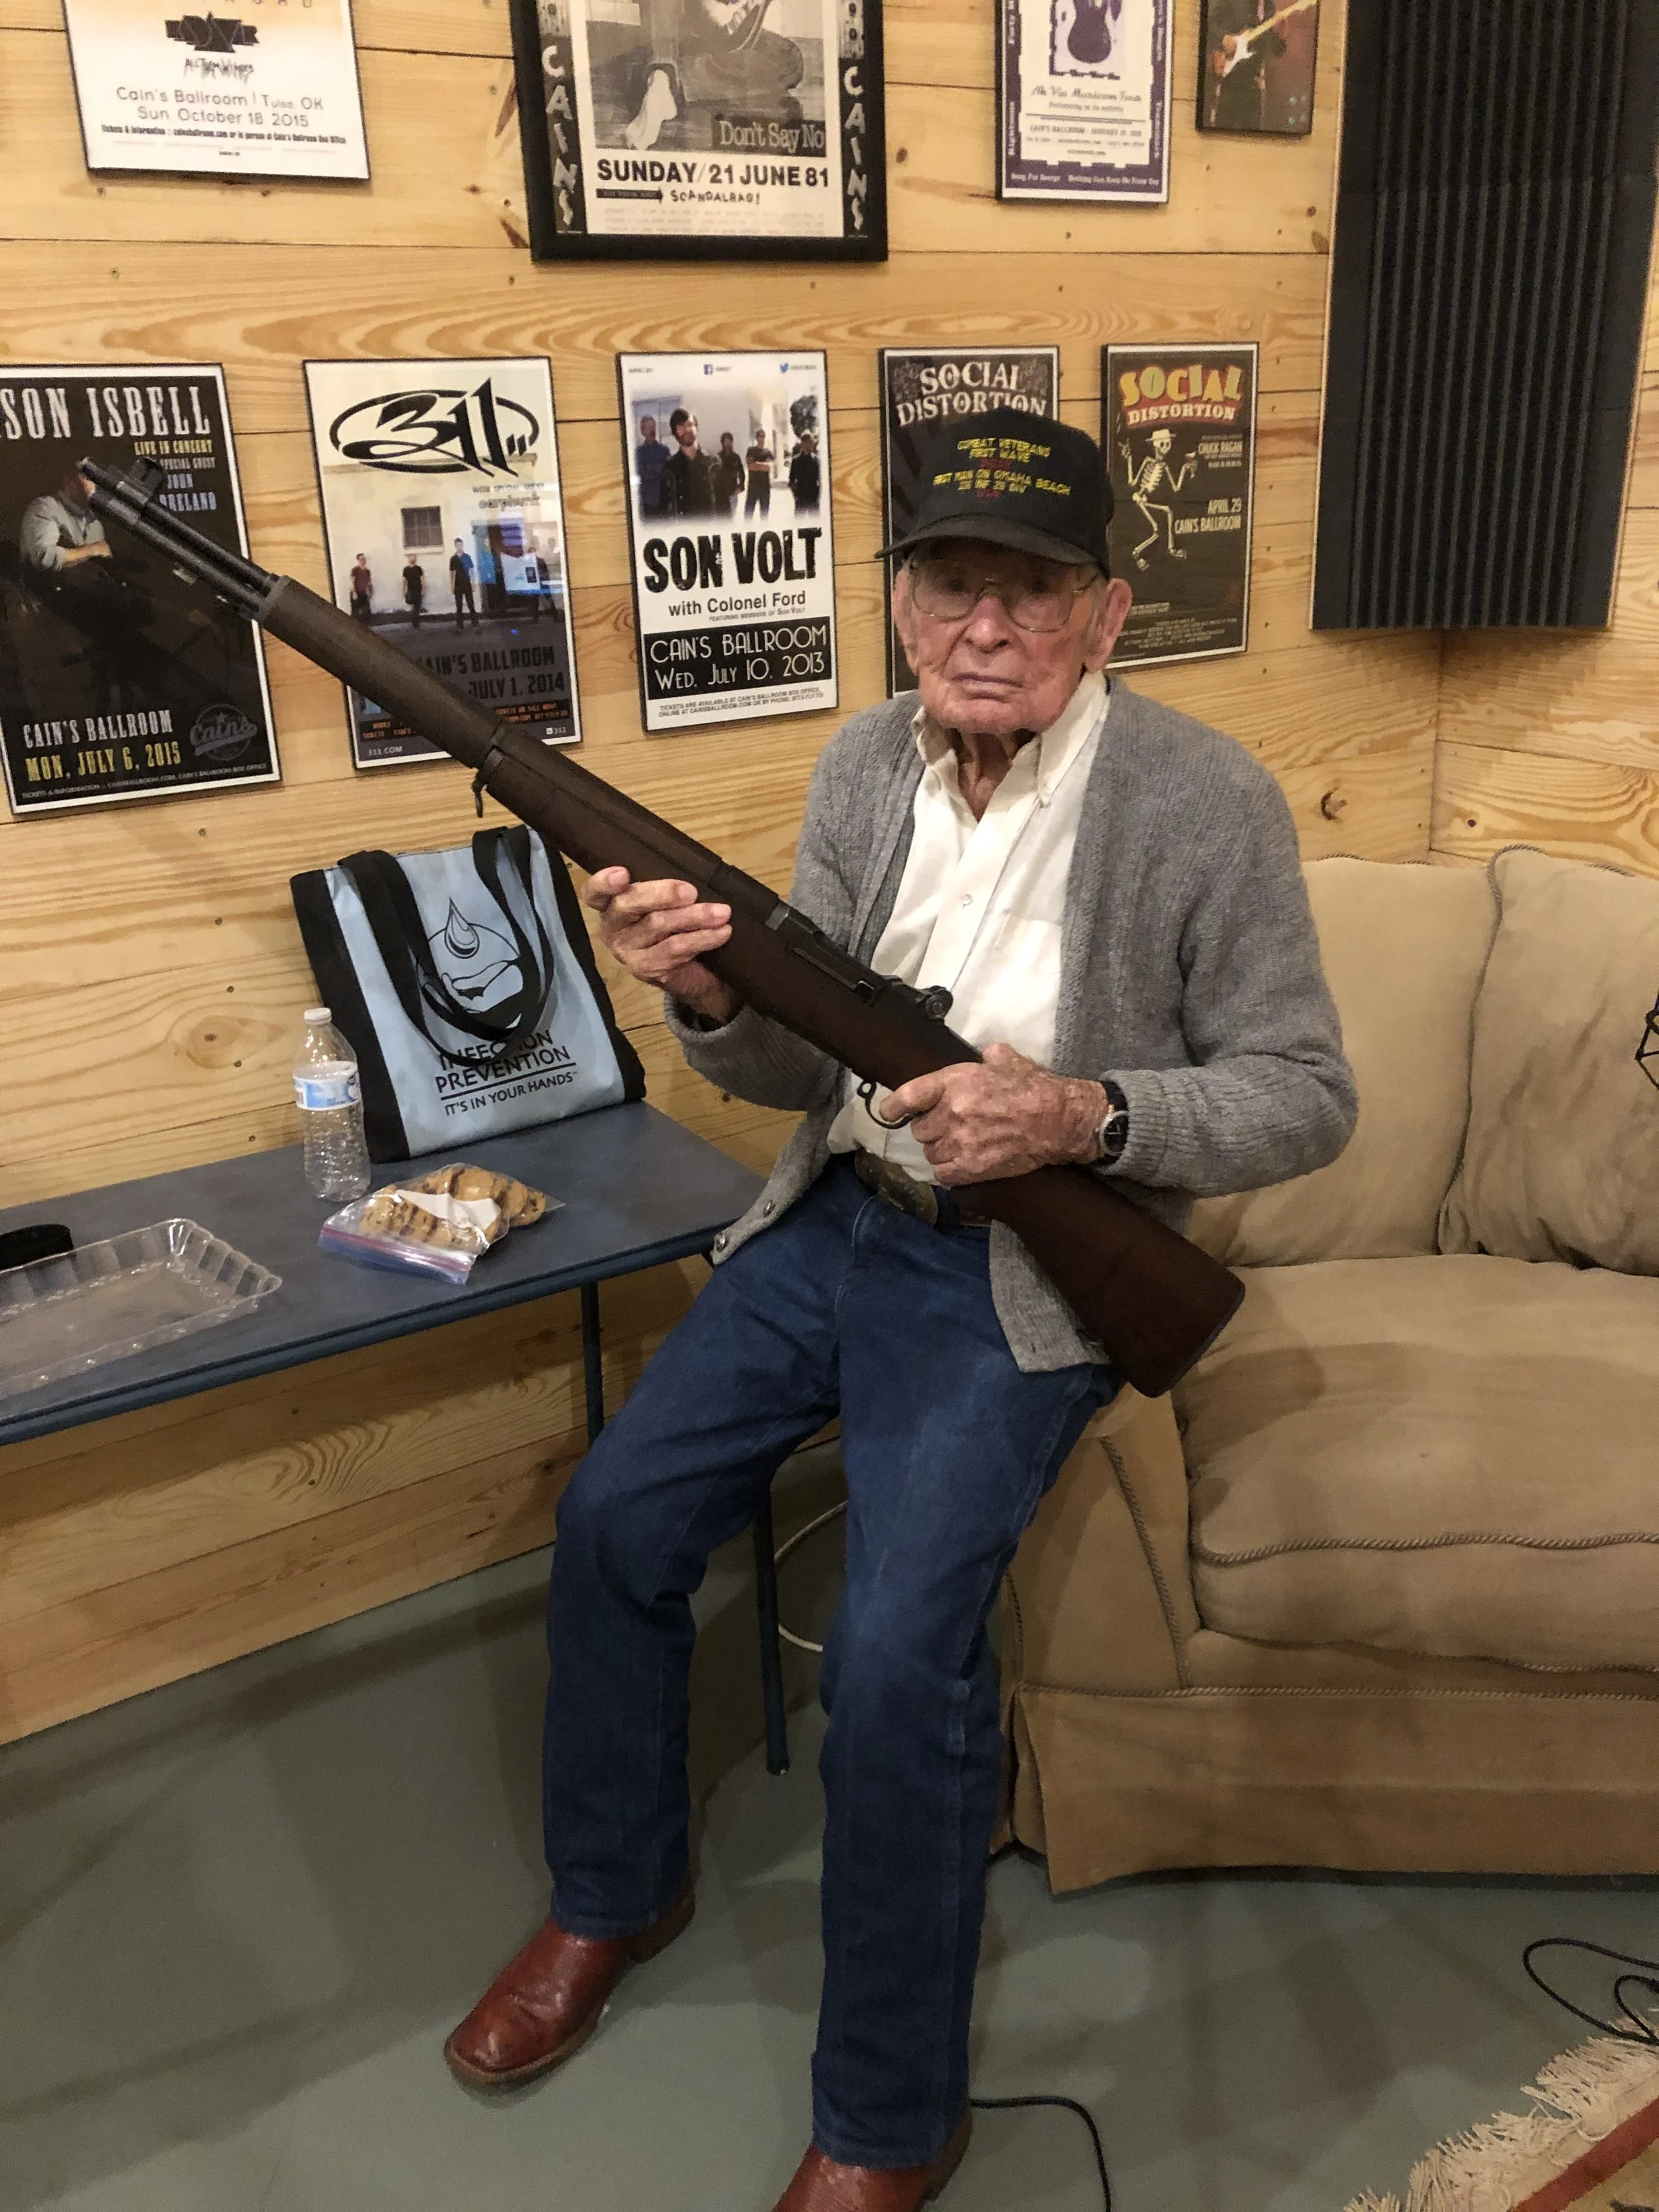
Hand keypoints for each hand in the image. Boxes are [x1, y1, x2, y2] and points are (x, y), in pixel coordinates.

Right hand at [581, 867, 740, 1024]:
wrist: (693, 971)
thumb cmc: (676, 924)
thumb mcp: (668, 901)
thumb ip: (666, 887)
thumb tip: (693, 866)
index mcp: (610, 903)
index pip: (594, 892)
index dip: (603, 882)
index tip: (623, 873)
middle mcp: (612, 927)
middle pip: (628, 905)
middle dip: (662, 894)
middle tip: (691, 892)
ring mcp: (626, 950)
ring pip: (657, 925)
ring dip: (694, 917)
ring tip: (722, 912)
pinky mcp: (645, 969)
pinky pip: (675, 948)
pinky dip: (702, 938)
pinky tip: (722, 932)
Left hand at [881, 1043, 1105, 1183]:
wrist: (1059, 1121)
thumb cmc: (1035, 1087)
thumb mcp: (1006, 1059)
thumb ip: (984, 1057)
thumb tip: (980, 1057)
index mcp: (956, 1082)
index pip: (909, 1095)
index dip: (893, 1105)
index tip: (887, 1110)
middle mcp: (953, 1113)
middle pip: (919, 1130)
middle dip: (930, 1128)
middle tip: (948, 1125)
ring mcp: (961, 1143)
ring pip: (931, 1153)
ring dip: (941, 1149)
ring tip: (959, 1143)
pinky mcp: (973, 1167)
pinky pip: (944, 1174)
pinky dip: (950, 1169)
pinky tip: (962, 1161)